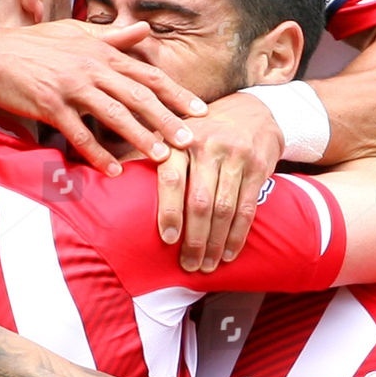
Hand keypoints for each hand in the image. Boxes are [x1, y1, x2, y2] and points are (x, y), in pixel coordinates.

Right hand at [0, 21, 206, 175]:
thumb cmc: (37, 45)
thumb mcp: (77, 32)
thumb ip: (112, 36)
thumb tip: (144, 28)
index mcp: (102, 51)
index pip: (147, 73)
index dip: (176, 93)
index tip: (200, 110)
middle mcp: (92, 67)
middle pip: (138, 96)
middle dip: (167, 119)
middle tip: (191, 141)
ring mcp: (71, 87)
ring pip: (114, 115)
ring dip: (140, 137)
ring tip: (162, 157)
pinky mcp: (50, 105)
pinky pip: (78, 134)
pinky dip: (96, 153)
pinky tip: (113, 170)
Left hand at [156, 92, 284, 271]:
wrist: (252, 110)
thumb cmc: (202, 131)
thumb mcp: (175, 133)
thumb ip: (152, 156)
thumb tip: (117, 187)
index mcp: (179, 140)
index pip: (172, 178)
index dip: (169, 211)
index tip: (168, 240)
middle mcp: (208, 145)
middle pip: (200, 201)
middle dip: (194, 238)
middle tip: (188, 266)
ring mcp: (236, 156)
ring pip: (224, 209)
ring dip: (215, 243)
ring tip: (207, 265)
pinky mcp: (258, 166)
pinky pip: (247, 207)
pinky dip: (238, 235)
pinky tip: (230, 253)